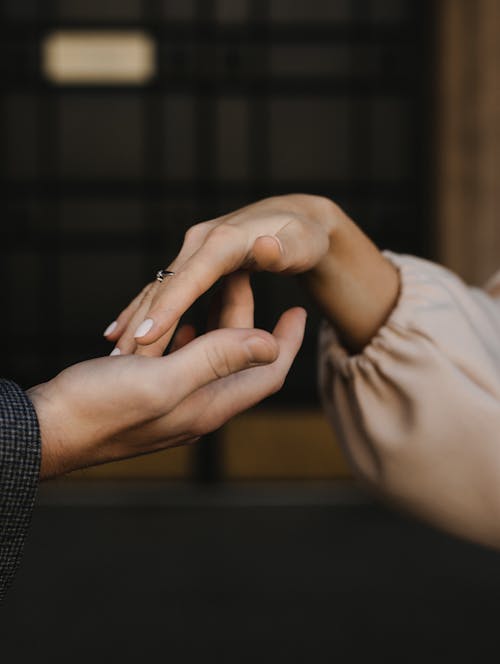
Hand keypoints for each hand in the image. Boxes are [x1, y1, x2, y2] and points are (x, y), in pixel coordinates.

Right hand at [29, 273, 306, 478]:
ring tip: (217, 288)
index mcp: (209, 404)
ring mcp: (173, 400)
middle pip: (238, 357)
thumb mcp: (162, 381)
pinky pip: (181, 360)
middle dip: (246, 316)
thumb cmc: (99, 407)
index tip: (299, 311)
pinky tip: (179, 321)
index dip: (287, 342)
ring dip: (216, 322)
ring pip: (209, 355)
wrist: (49, 429)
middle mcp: (198, 405)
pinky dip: (186, 335)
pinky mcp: (148, 393)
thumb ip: (217, 360)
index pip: (267, 373)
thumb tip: (269, 344)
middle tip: (247, 275)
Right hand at [105, 194, 337, 356]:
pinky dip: (144, 309)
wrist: (299, 214)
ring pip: (159, 290)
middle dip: (143, 322)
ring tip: (112, 354)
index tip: (143, 336)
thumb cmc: (304, 236)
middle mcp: (202, 243)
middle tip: (119, 359)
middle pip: (167, 288)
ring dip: (138, 320)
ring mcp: (194, 251)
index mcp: (224, 241)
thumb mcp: (300, 244)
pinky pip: (164, 288)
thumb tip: (266, 247)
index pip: (190, 278)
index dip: (167, 308)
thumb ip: (281, 252)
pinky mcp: (192, 260)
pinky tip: (120, 331)